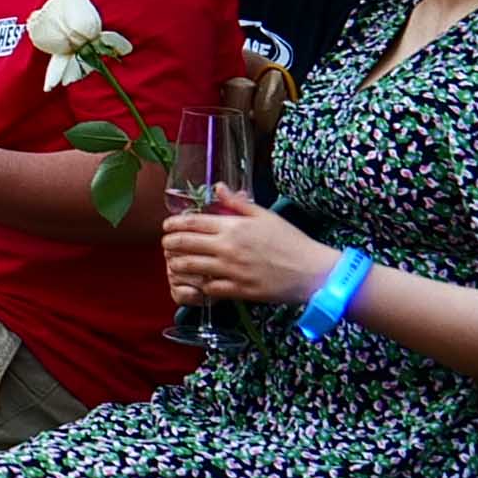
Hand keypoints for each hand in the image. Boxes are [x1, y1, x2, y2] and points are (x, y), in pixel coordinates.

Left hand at [161, 197, 338, 311]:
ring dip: (177, 264)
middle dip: (169, 244)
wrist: (312, 271)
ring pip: (191, 267)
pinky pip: (207, 288)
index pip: (193, 222)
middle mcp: (228, 247)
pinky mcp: (237, 290)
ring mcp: (231, 270)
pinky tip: (192, 282)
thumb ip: (238, 202)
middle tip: (165, 244)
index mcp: (234, 226)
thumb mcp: (266, 215)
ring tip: (173, 263)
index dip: (174, 224)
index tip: (166, 226)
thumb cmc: (290, 240)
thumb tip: (217, 187)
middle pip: (185, 244)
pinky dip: (196, 285)